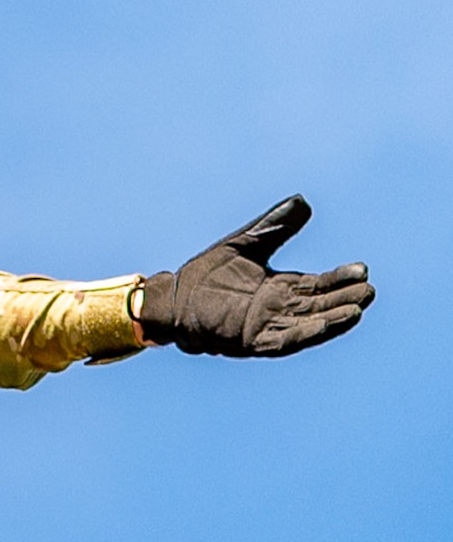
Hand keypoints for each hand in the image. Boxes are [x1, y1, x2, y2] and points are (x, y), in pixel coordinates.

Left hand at [138, 195, 372, 356]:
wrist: (172, 298)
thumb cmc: (206, 274)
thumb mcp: (244, 244)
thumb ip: (273, 226)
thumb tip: (303, 201)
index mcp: (280, 287)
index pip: (319, 284)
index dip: (341, 279)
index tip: (363, 269)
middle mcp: (278, 309)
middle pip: (320, 305)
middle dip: (344, 299)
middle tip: (369, 291)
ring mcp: (266, 326)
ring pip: (308, 324)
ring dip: (332, 320)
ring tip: (357, 310)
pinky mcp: (250, 341)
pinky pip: (283, 340)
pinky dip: (304, 334)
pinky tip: (324, 326)